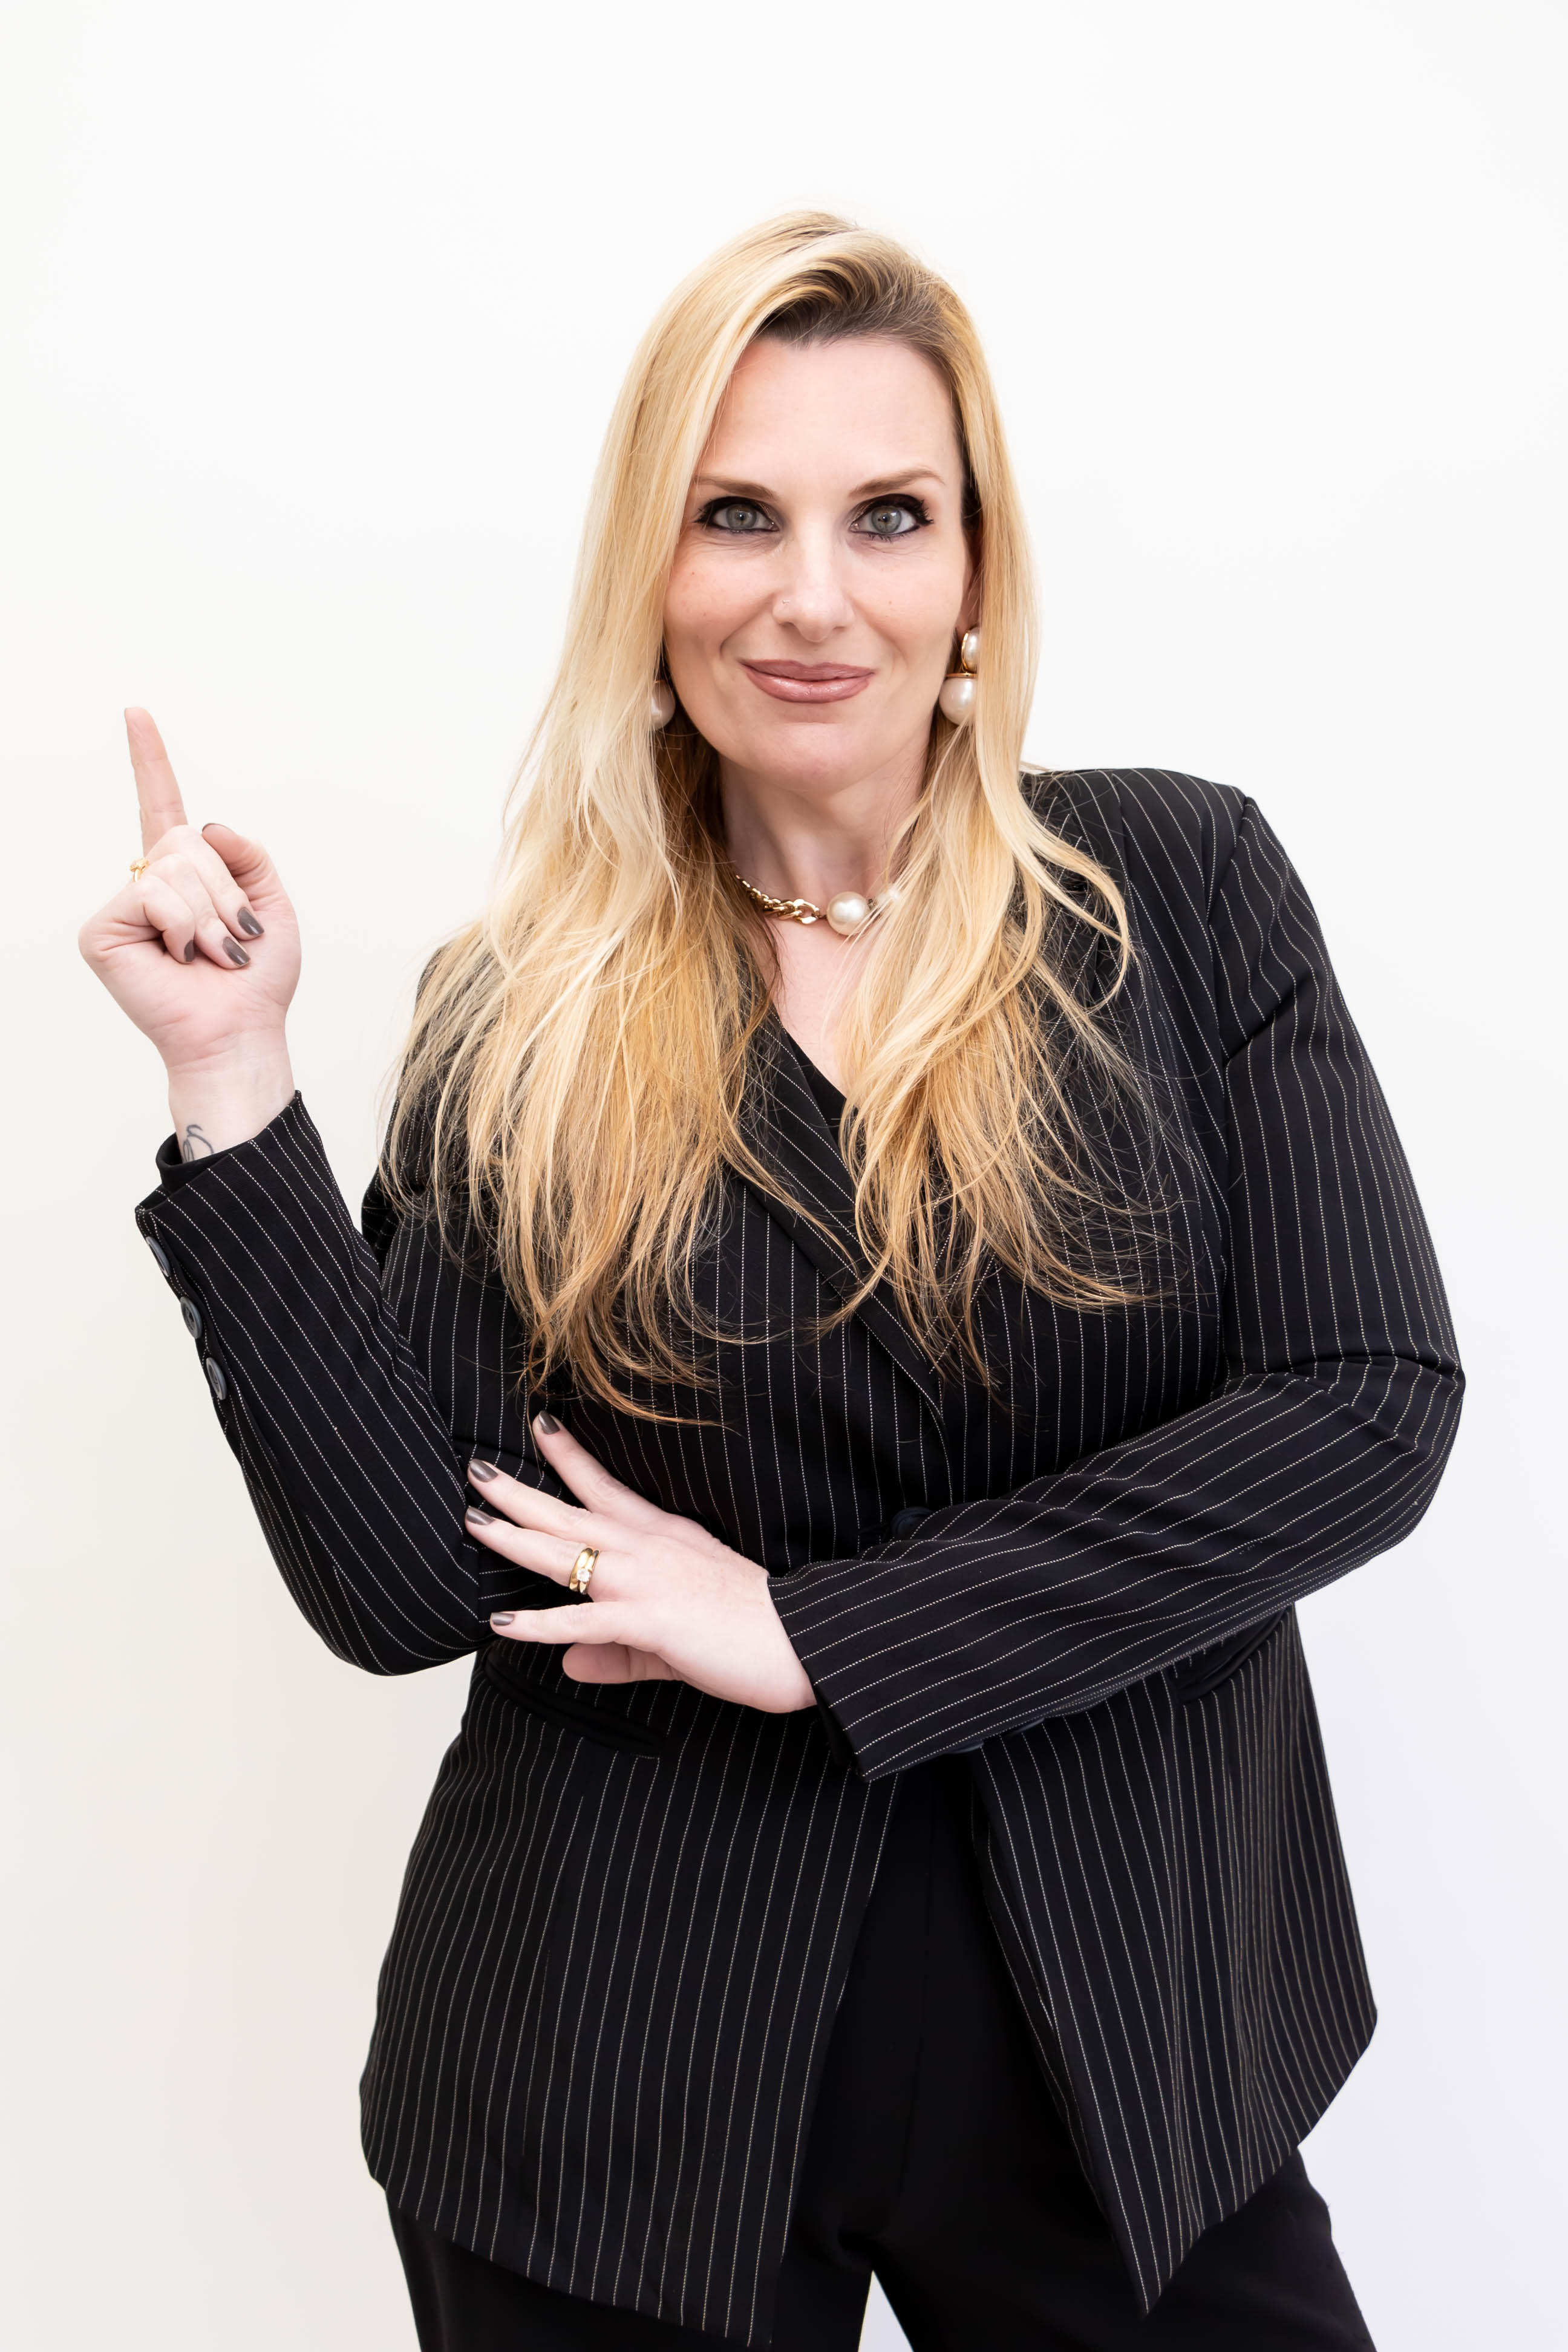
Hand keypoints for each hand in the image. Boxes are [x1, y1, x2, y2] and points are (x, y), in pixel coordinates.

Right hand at [79, 708, 297, 1147]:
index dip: (151, 761)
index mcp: (185, 876)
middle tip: (233, 942)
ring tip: (212, 956)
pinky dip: (183, 926)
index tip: (136, 713)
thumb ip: (250, 855)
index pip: (163, 805)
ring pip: (173, 866)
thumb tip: (207, 826)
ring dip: (211, 915)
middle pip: (187, 839)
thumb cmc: (256, 983)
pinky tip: (181, 960)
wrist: (239, 1034)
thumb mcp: (274, 907)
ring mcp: (123, 907)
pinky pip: (153, 894)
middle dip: (226, 890)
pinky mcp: (101, 930)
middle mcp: (148, 884)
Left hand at [467, 1418, 815, 1714]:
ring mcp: (647, 1581)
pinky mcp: (651, 1620)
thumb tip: (571, 1662)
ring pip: (567, 1554)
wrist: (804, 1641)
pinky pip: (583, 1621)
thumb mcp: (676, 1636)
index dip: (571, 1460)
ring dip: (515, 1538)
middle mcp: (649, 1550)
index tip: (541, 1426)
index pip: (607, 1491)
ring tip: (474, 1521)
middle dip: (520, 1491)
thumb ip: (619, 1651)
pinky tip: (502, 1625)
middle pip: (571, 1514)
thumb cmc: (753, 1633)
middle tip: (476, 1468)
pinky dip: (539, 1625)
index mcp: (665, 1540)